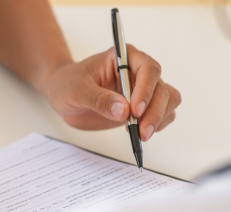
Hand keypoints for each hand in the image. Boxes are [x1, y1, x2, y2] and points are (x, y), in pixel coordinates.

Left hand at [41, 44, 180, 141]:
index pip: (148, 69)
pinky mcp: (141, 106)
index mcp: (124, 58)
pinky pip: (163, 113)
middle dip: (154, 111)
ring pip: (167, 100)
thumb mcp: (76, 90)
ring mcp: (142, 89)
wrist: (62, 93)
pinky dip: (158, 124)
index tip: (135, 110)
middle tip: (141, 132)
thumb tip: (123, 111)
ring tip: (140, 135)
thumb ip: (98, 99)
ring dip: (159, 118)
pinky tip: (142, 132)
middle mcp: (138, 71)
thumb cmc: (67, 83)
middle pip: (161, 88)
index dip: (145, 90)